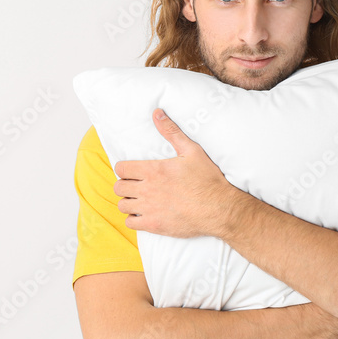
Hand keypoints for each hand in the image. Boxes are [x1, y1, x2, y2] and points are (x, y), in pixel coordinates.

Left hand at [113, 108, 238, 238]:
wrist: (220, 209)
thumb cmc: (207, 179)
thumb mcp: (192, 151)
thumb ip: (171, 132)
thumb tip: (157, 112)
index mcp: (154, 170)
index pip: (121, 168)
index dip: (124, 169)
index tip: (132, 171)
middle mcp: (148, 189)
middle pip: (118, 187)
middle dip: (124, 185)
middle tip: (136, 186)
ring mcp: (149, 209)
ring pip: (122, 205)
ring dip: (128, 202)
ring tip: (139, 200)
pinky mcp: (154, 225)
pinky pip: (130, 223)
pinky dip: (134, 219)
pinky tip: (144, 214)